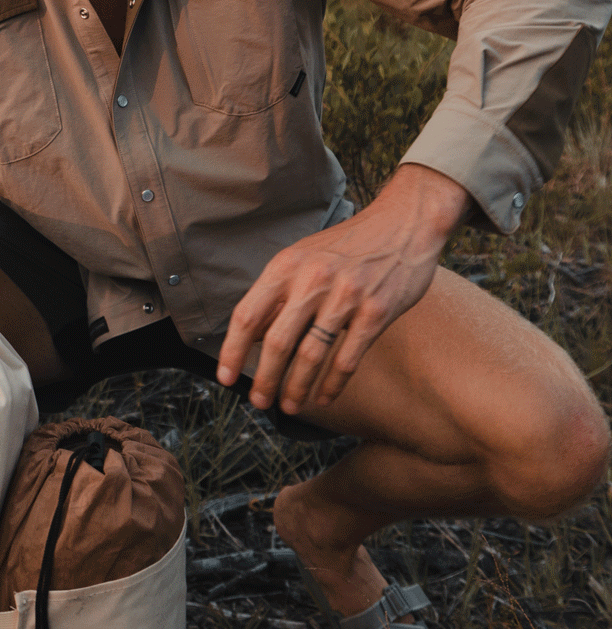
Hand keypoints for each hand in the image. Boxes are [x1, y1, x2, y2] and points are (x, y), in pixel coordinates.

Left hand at [216, 164, 470, 413]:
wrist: (403, 223)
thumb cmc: (349, 245)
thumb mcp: (306, 256)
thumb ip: (281, 292)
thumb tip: (252, 336)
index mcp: (287, 265)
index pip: (248, 314)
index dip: (232, 350)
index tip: (225, 377)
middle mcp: (312, 279)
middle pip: (276, 341)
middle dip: (264, 379)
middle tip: (259, 401)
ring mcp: (346, 296)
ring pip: (310, 355)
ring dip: (296, 388)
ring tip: (289, 405)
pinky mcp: (376, 311)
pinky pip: (347, 358)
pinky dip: (332, 384)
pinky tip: (324, 397)